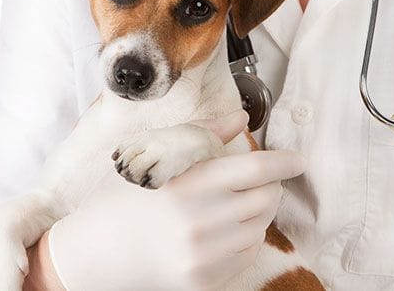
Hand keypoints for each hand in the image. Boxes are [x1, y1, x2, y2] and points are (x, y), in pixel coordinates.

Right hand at [46, 113, 306, 289]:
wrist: (95, 253)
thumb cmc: (126, 199)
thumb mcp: (156, 158)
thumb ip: (203, 137)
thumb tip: (241, 118)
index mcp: (191, 183)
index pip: (258, 169)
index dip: (285, 162)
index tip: (298, 160)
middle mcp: (202, 221)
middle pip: (267, 198)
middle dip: (268, 186)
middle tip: (253, 182)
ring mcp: (205, 256)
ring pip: (260, 228)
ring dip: (255, 214)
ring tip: (228, 208)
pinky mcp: (204, 281)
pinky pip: (246, 256)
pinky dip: (243, 240)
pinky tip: (219, 233)